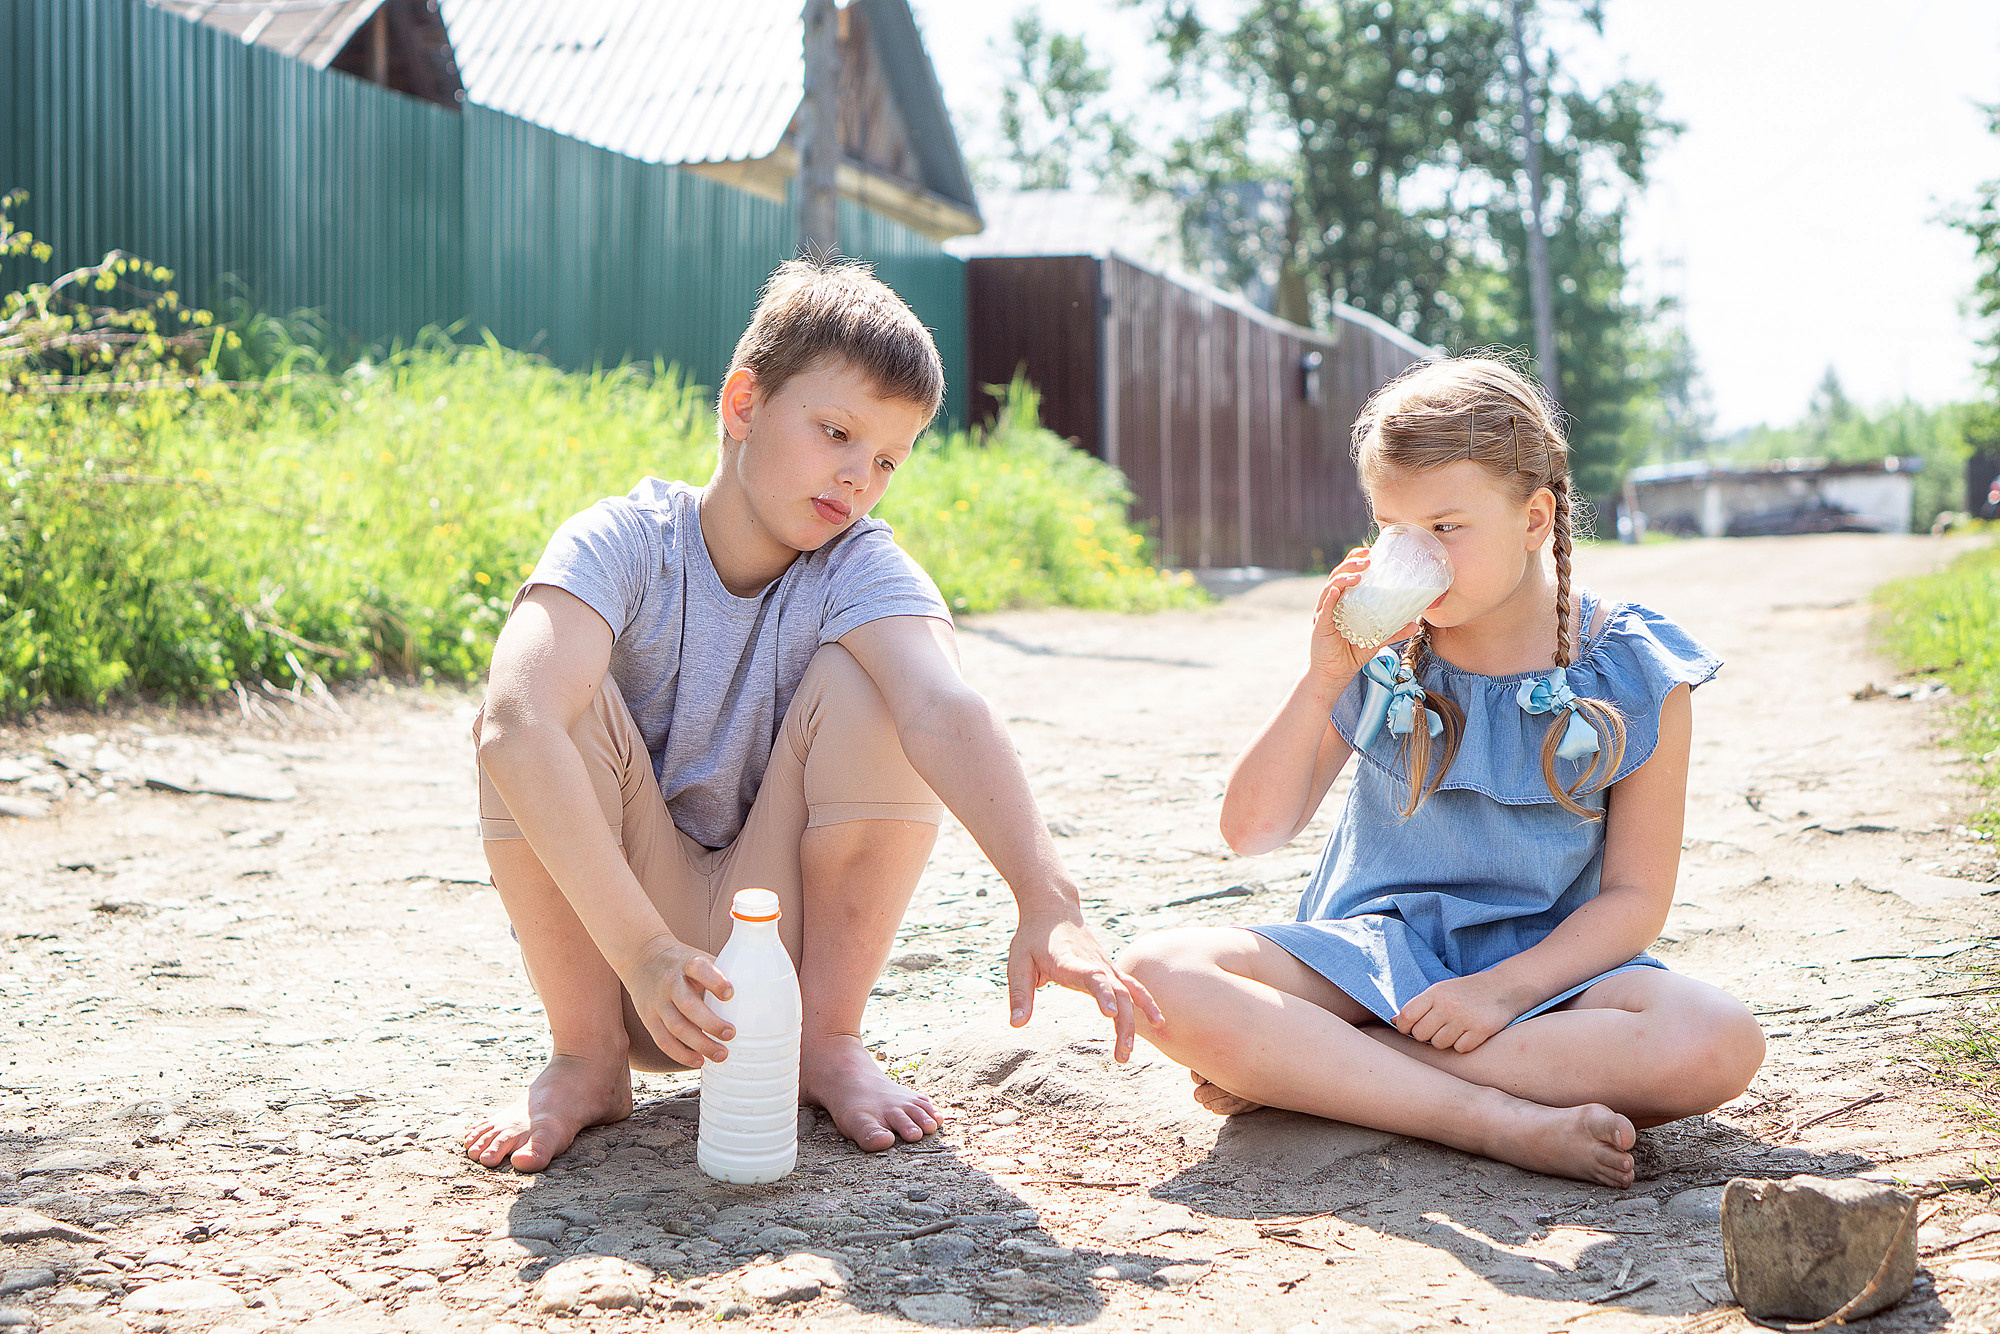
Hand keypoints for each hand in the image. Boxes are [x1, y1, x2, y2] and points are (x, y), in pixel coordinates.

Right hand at [628, 935, 735, 1065]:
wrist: (642, 957)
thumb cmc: (682, 962)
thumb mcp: (699, 957)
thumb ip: (721, 972)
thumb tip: (758, 990)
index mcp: (686, 964)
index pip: (699, 969)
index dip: (715, 981)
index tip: (731, 993)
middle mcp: (670, 983)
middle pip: (688, 1005)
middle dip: (711, 1023)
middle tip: (731, 1034)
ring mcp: (657, 1002)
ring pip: (676, 1027)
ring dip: (700, 1044)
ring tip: (721, 1054)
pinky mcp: (649, 1018)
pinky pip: (663, 1040)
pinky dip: (681, 1054)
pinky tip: (699, 1061)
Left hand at [1006, 905, 1163, 1063]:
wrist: (1053, 908)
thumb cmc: (1033, 938)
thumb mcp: (1017, 963)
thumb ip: (1019, 994)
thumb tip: (1016, 1025)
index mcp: (1070, 961)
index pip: (1092, 977)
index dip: (1103, 994)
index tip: (1110, 1014)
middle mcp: (1093, 963)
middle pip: (1117, 992)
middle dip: (1124, 1023)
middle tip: (1121, 1056)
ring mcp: (1105, 965)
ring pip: (1129, 992)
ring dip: (1134, 1021)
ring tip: (1129, 1052)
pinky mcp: (1110, 969)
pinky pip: (1133, 986)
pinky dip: (1146, 1003)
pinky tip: (1158, 1023)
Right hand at [1311, 548, 1421, 683]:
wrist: (1335, 673)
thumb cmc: (1353, 652)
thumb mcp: (1377, 639)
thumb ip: (1394, 630)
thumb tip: (1416, 624)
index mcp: (1344, 600)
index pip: (1347, 574)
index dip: (1355, 560)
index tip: (1369, 551)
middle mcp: (1332, 603)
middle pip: (1338, 575)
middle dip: (1351, 564)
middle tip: (1367, 559)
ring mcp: (1324, 613)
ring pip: (1330, 588)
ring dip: (1343, 578)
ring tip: (1358, 575)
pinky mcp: (1320, 626)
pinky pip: (1324, 609)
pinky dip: (1329, 599)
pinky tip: (1335, 591)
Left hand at [1393, 973, 1526, 1053]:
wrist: (1504, 986)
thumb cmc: (1466, 991)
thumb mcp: (1441, 991)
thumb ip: (1418, 1005)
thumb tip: (1392, 1021)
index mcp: (1435, 993)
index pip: (1406, 1016)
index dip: (1404, 1027)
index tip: (1410, 1029)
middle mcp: (1448, 1005)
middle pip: (1420, 1035)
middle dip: (1425, 1036)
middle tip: (1437, 1029)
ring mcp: (1465, 1018)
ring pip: (1439, 1044)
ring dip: (1445, 1041)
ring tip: (1454, 1030)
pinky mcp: (1481, 1030)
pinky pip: (1460, 1049)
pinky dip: (1463, 1045)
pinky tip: (1469, 1034)